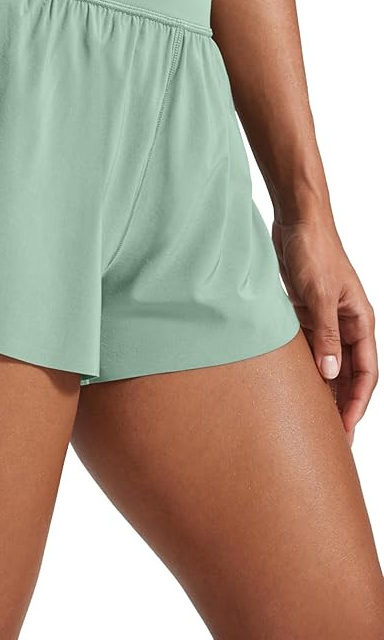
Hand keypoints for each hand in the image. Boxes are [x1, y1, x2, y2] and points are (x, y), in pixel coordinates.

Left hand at [272, 215, 376, 445]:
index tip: (345, 430)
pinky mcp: (307, 312)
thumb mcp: (318, 295)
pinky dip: (304, 366)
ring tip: (311, 417)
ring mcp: (327, 318)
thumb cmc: (313, 251)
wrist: (296, 221)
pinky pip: (310, 347)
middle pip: (348, 373)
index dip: (356, 403)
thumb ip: (325, 335)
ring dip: (322, 388)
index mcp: (360, 321)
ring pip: (328, 362)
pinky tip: (293, 385)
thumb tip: (329, 373)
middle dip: (341, 404)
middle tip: (329, 436)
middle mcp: (347, 323)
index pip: (365, 372)